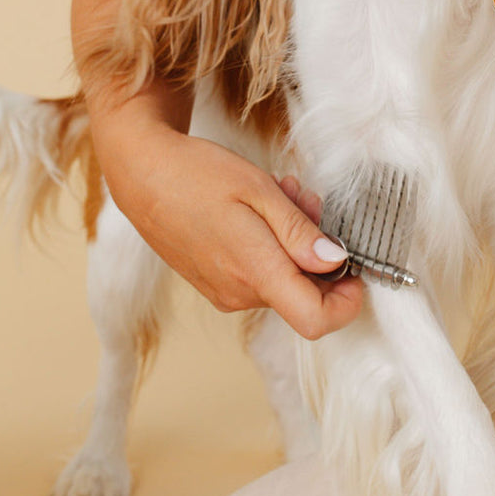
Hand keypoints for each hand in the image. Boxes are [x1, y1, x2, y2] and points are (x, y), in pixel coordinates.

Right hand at [90, 88, 362, 339]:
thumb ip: (299, 232)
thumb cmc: (196, 175)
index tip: (354, 267)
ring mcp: (224, 291)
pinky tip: (258, 207)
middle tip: (305, 199)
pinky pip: (259, 273)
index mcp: (255, 272)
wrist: (140, 173)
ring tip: (279, 192)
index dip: (346, 302)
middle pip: (304, 293)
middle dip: (318, 250)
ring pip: (283, 278)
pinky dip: (270, 245)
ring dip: (293, 240)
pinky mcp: (213, 283)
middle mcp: (240, 293)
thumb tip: (336, 262)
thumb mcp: (259, 190)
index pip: (316, 322)